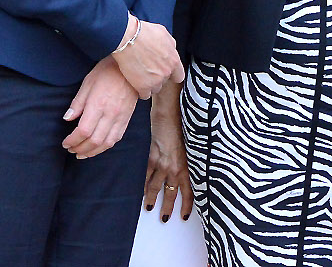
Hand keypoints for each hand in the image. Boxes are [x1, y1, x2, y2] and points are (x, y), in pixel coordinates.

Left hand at [62, 56, 138, 158]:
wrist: (132, 67)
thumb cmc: (107, 72)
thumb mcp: (87, 82)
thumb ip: (77, 103)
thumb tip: (67, 119)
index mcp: (98, 104)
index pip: (83, 130)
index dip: (72, 140)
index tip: (65, 142)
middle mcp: (110, 114)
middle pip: (94, 140)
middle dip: (80, 148)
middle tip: (70, 149)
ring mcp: (120, 117)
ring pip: (106, 143)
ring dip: (92, 152)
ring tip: (82, 154)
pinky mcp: (127, 119)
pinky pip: (116, 138)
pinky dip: (105, 146)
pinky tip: (97, 147)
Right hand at [112, 17, 185, 97]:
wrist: (126, 38)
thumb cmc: (144, 33)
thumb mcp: (164, 34)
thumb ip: (170, 45)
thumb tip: (171, 50)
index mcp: (174, 60)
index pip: (179, 76)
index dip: (171, 75)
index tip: (165, 72)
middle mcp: (166, 72)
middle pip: (165, 81)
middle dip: (158, 77)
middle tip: (148, 69)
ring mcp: (155, 81)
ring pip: (155, 89)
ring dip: (149, 84)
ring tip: (140, 75)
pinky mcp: (142, 87)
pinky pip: (145, 95)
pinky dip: (141, 91)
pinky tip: (136, 83)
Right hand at [144, 83, 192, 221]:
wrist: (170, 113)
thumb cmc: (183, 126)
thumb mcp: (192, 145)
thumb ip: (189, 160)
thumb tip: (190, 170)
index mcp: (186, 165)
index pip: (189, 191)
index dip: (187, 205)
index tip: (184, 215)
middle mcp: (174, 167)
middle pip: (171, 193)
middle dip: (168, 208)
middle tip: (165, 218)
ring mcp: (161, 163)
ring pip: (155, 187)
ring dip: (152, 199)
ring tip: (150, 208)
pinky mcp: (150, 157)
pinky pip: (145, 175)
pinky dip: (142, 184)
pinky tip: (140, 191)